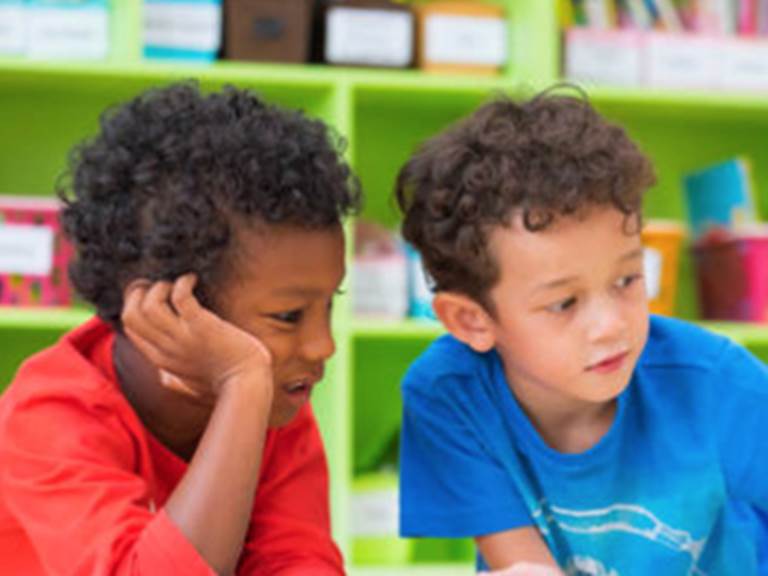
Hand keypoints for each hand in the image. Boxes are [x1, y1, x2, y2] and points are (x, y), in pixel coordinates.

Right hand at [121, 274, 272, 399]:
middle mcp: (166, 349)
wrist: (248, 383)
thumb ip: (172, 380)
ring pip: (149, 306)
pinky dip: (183, 283)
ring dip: (160, 288)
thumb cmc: (225, 382)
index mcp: (161, 360)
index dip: (135, 305)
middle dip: (140, 293)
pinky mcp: (202, 327)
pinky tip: (193, 279)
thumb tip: (161, 376)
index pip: (131, 328)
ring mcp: (183, 338)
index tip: (152, 294)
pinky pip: (180, 298)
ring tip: (177, 284)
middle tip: (160, 285)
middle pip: (131, 316)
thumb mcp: (189, 385)